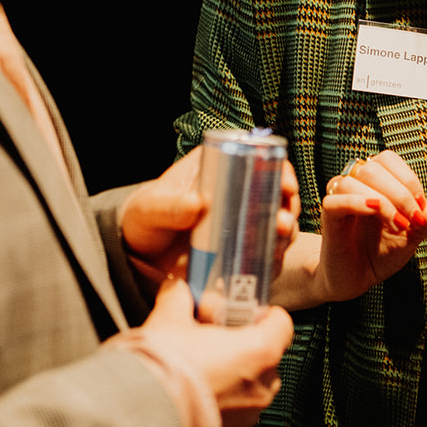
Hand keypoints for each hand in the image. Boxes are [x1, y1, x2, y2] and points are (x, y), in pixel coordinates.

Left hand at [122, 147, 300, 282]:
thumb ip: (169, 207)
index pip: (258, 160)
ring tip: (277, 245)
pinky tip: (269, 266)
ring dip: (284, 235)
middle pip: (277, 194)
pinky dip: (272, 262)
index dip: (279, 170)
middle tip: (282, 222)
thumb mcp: (150, 209)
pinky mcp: (242, 254)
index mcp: (219, 168)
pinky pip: (266, 257)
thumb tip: (197, 204)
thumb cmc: (144, 220)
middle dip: (288, 208)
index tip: (285, 185)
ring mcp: (243, 225)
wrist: (138, 257)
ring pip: (277, 226)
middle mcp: (238, 194)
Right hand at [140, 277, 294, 426]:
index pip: (282, 323)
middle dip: (244, 342)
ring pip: (253, 381)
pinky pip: (239, 405)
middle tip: (215, 335)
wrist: (142, 414)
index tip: (242, 310)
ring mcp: (250, 411)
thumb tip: (179, 287)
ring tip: (204, 363)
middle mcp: (263, 384)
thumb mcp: (171, 318)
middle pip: (267, 353)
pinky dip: (226, 394)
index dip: (262, 313)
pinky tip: (198, 387)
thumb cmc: (165, 365)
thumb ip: (180, 297)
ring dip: (236, 370)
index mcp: (259, 351)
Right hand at [273, 150, 426, 308]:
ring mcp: (339, 198)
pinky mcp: (329, 217)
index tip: (421, 209)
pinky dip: (358, 202)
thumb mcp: (415, 235)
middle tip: (414, 221)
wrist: (359, 278)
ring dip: (384, 202)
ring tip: (398, 227)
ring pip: (354, 181)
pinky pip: (335, 200)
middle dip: (401, 194)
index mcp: (375, 181)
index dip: (408, 179)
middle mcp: (355, 183)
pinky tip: (376, 213)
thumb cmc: (383, 251)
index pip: (388, 159)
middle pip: (373, 168)